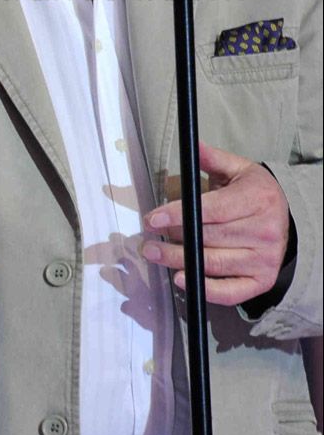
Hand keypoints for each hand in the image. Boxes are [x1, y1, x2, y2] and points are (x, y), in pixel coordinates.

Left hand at [141, 141, 291, 306]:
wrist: (286, 220)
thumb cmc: (255, 193)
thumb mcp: (238, 169)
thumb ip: (212, 158)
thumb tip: (191, 143)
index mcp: (258, 200)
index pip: (212, 210)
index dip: (179, 214)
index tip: (153, 218)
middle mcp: (265, 231)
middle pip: (209, 238)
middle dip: (173, 238)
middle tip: (147, 238)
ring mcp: (265, 259)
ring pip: (214, 263)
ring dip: (179, 260)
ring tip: (154, 253)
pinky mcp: (262, 280)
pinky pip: (232, 291)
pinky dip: (206, 289)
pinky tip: (182, 279)